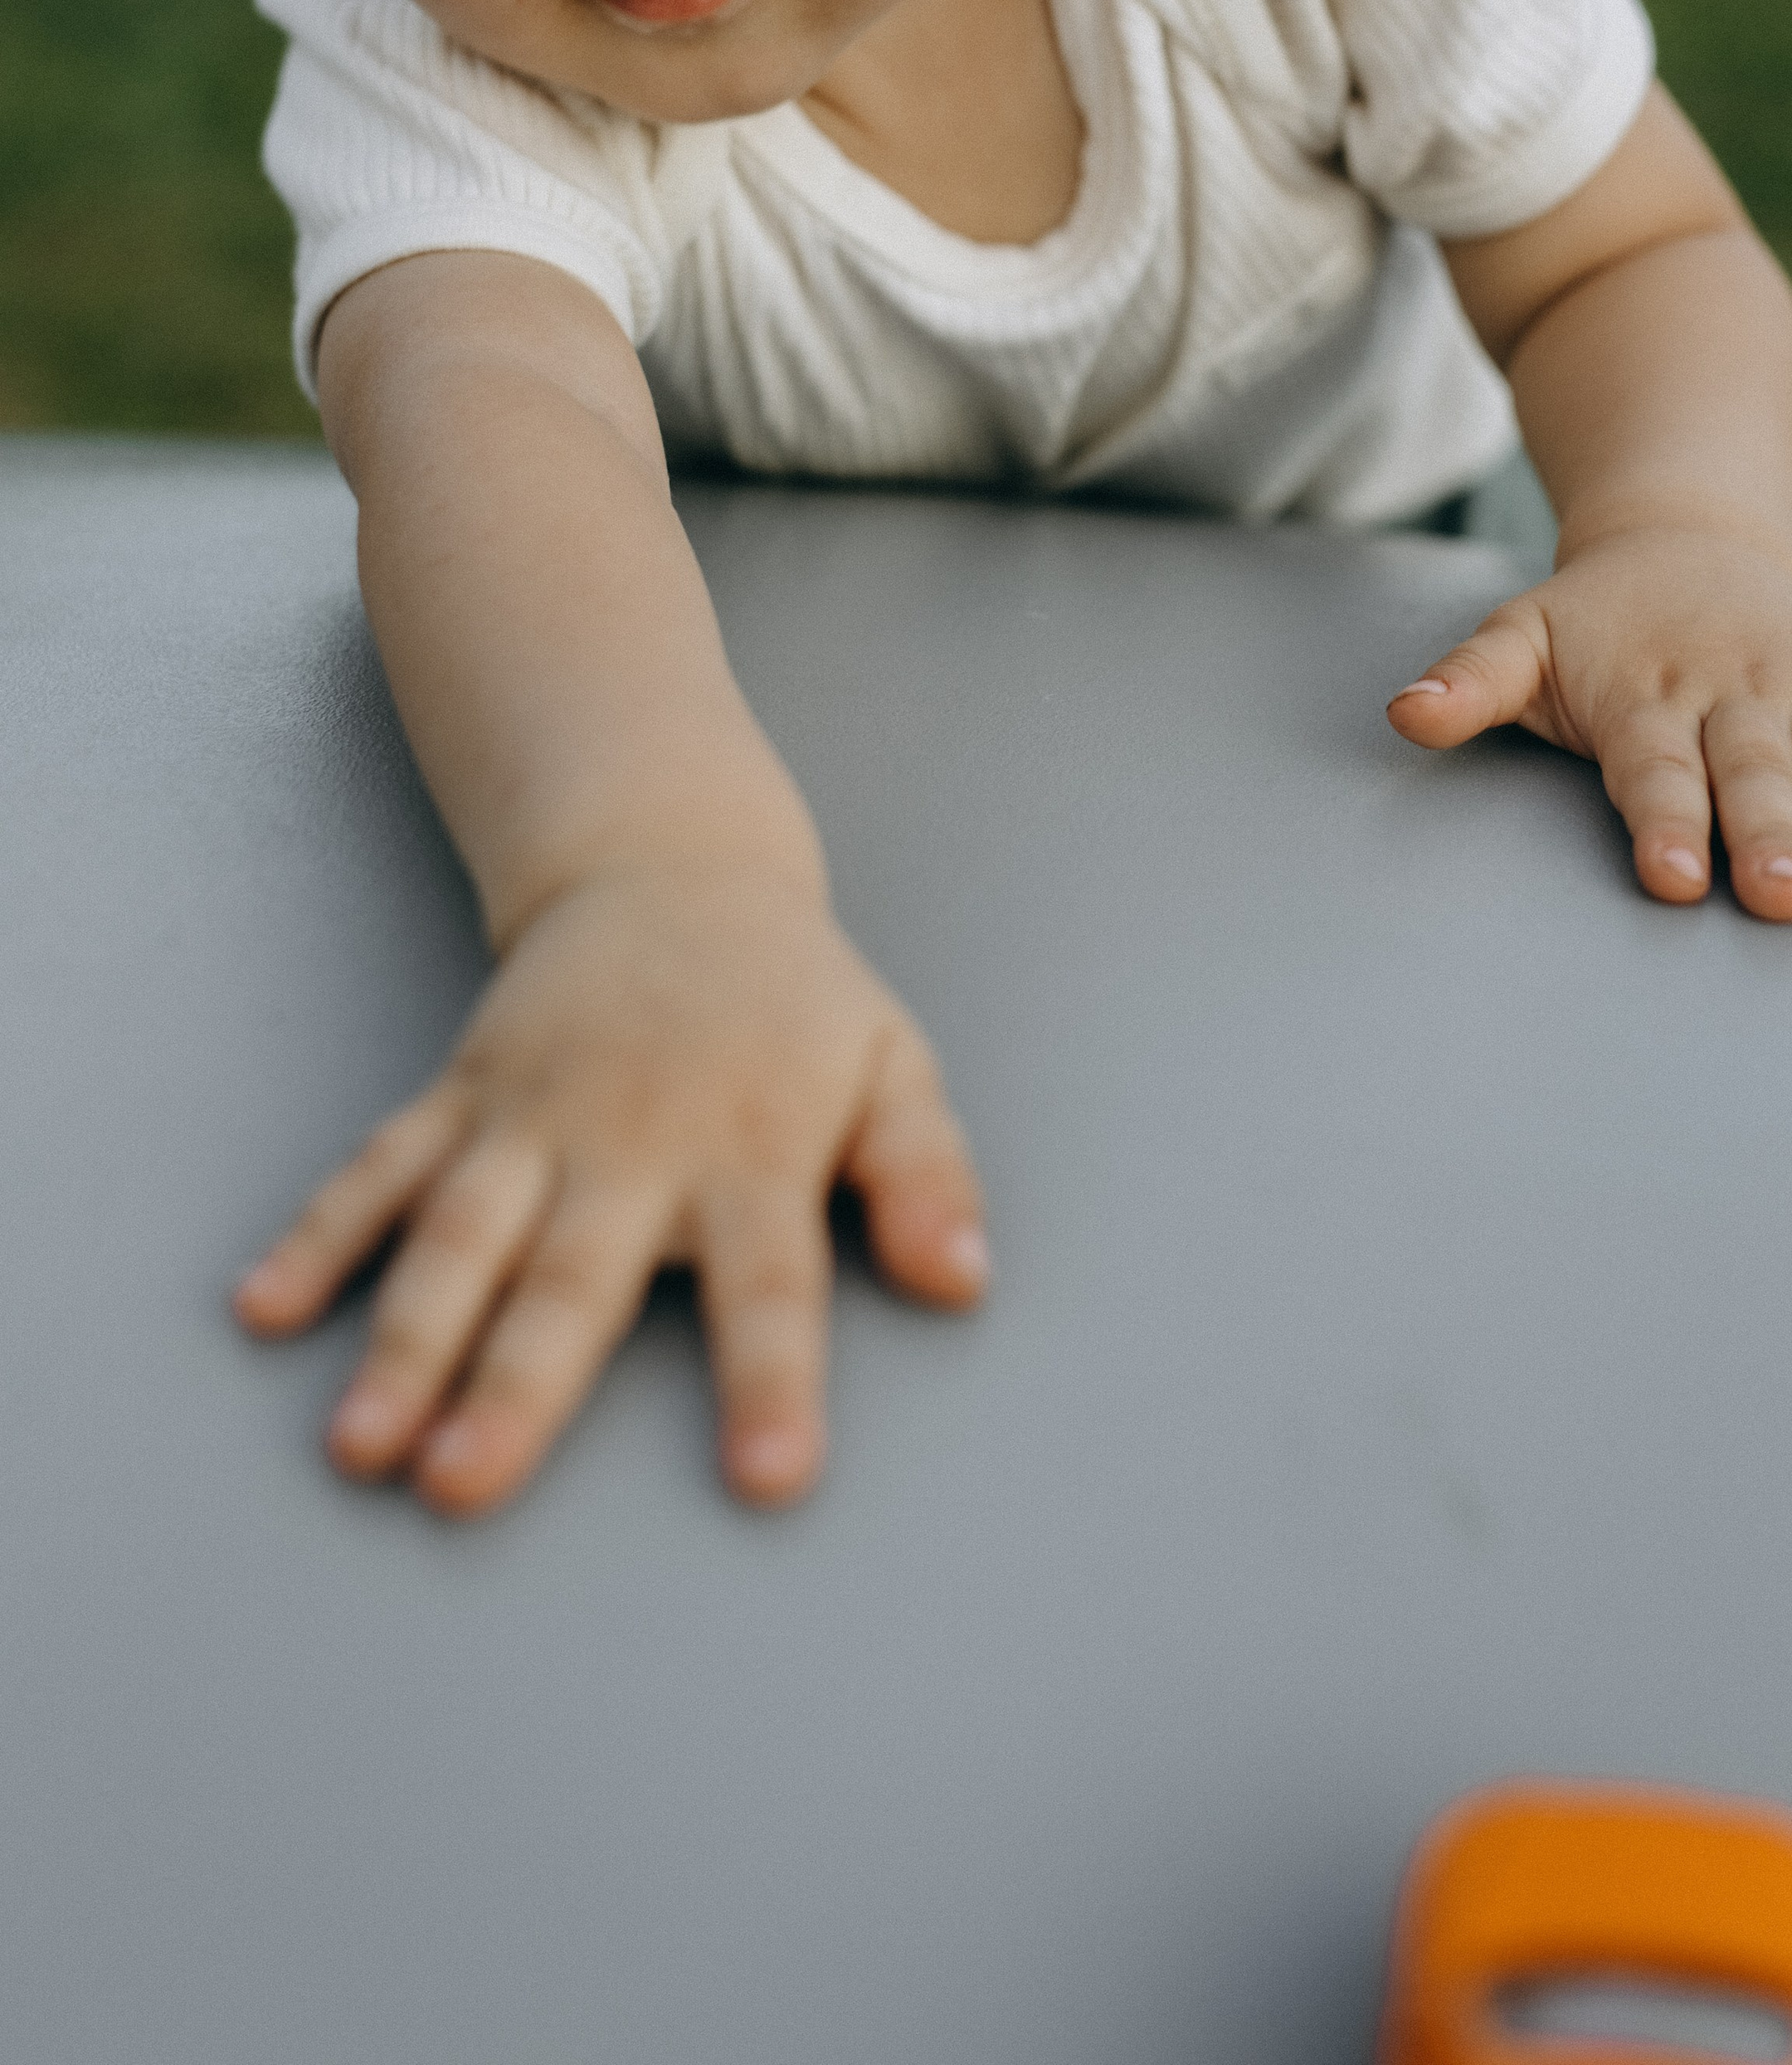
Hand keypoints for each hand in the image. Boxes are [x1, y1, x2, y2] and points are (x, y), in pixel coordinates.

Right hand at [233, 867, 986, 1513]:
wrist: (675, 868)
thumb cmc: (794, 1000)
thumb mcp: (893, 1065)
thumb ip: (925, 1173)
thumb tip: (963, 1279)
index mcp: (752, 1148)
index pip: (771, 1280)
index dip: (772, 1379)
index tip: (770, 1478)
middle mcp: (631, 1143)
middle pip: (572, 1277)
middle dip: (516, 1385)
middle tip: (463, 1485)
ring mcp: (531, 1118)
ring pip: (458, 1237)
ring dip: (403, 1338)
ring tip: (358, 1442)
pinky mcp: (462, 1095)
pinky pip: (381, 1169)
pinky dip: (321, 1236)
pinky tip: (266, 1310)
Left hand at [1386, 525, 1791, 919]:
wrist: (1689, 537)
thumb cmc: (1596, 622)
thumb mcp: (1522, 638)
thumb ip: (1469, 683)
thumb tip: (1404, 716)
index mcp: (1646, 691)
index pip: (1655, 767)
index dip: (1665, 820)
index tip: (1674, 878)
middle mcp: (1733, 691)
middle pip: (1754, 772)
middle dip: (1770, 837)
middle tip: (1781, 901)